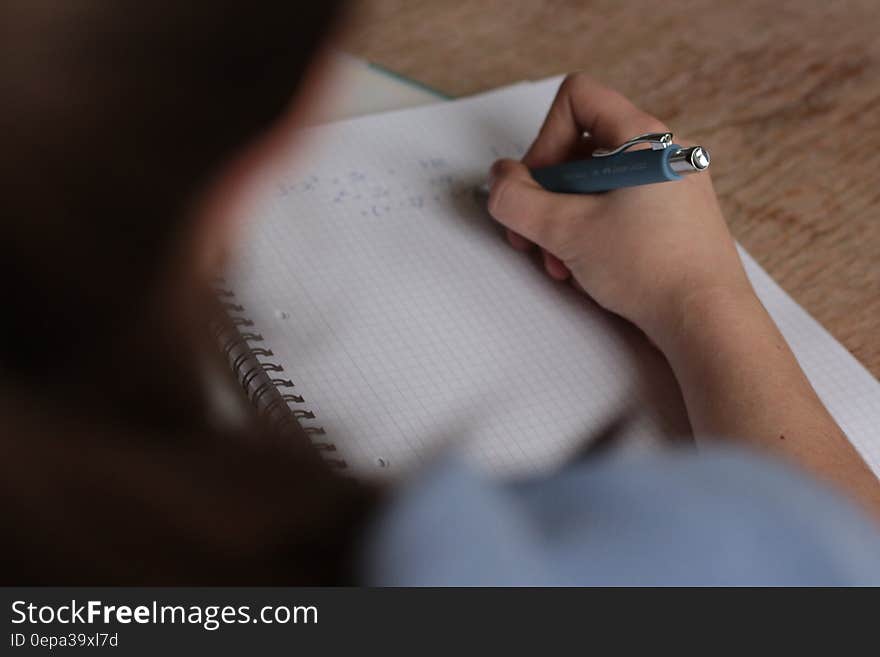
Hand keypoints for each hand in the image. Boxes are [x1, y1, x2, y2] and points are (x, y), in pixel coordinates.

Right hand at [487, 73, 753, 346]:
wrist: (706, 321)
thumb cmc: (653, 270)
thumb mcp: (566, 231)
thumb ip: (517, 200)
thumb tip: (499, 180)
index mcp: (644, 139)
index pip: (577, 99)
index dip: (544, 138)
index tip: (540, 185)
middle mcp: (662, 153)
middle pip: (581, 147)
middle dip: (547, 193)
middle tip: (533, 232)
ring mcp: (669, 186)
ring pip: (595, 184)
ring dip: (563, 221)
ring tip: (559, 261)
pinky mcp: (670, 216)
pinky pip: (616, 207)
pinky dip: (590, 232)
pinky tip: (583, 269)